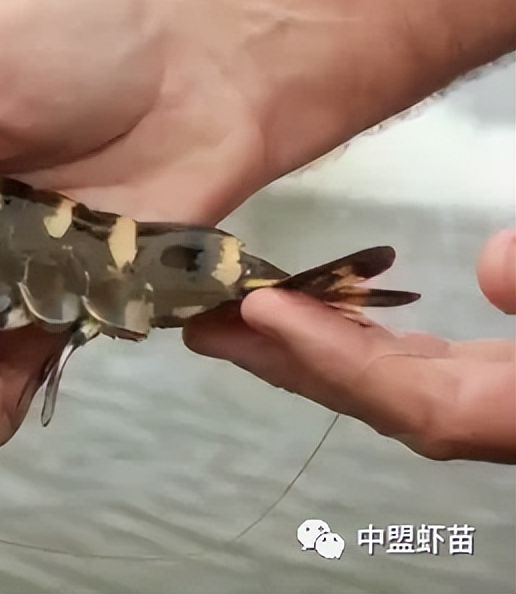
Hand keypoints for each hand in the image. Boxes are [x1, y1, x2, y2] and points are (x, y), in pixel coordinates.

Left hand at [183, 229, 515, 462]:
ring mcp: (472, 408)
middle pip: (352, 392)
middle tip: (197, 324)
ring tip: (227, 316)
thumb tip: (493, 259)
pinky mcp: (478, 387)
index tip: (259, 308)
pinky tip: (307, 315)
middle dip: (270, 357)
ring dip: (292, 349)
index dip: (320, 350)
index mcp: (498, 415)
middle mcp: (470, 423)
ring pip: (365, 382)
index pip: (391, 388)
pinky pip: (392, 369)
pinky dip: (341, 341)